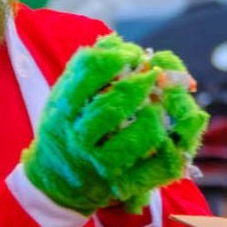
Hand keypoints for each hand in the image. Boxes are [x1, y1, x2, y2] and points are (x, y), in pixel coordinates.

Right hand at [23, 36, 206, 214]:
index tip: (128, 56)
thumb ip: (84, 70)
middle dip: (140, 83)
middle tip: (152, 75)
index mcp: (62, 112)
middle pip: (114, 105)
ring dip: (155, 115)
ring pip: (140, 137)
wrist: (53, 184)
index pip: (88, 71)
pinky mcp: (125, 185)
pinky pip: (159, 166)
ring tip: (155, 106)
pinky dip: (173, 147)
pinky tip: (169, 133)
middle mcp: (79, 140)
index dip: (115, 56)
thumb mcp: (62, 99)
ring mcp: (102, 166)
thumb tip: (115, 41)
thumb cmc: (63, 130)